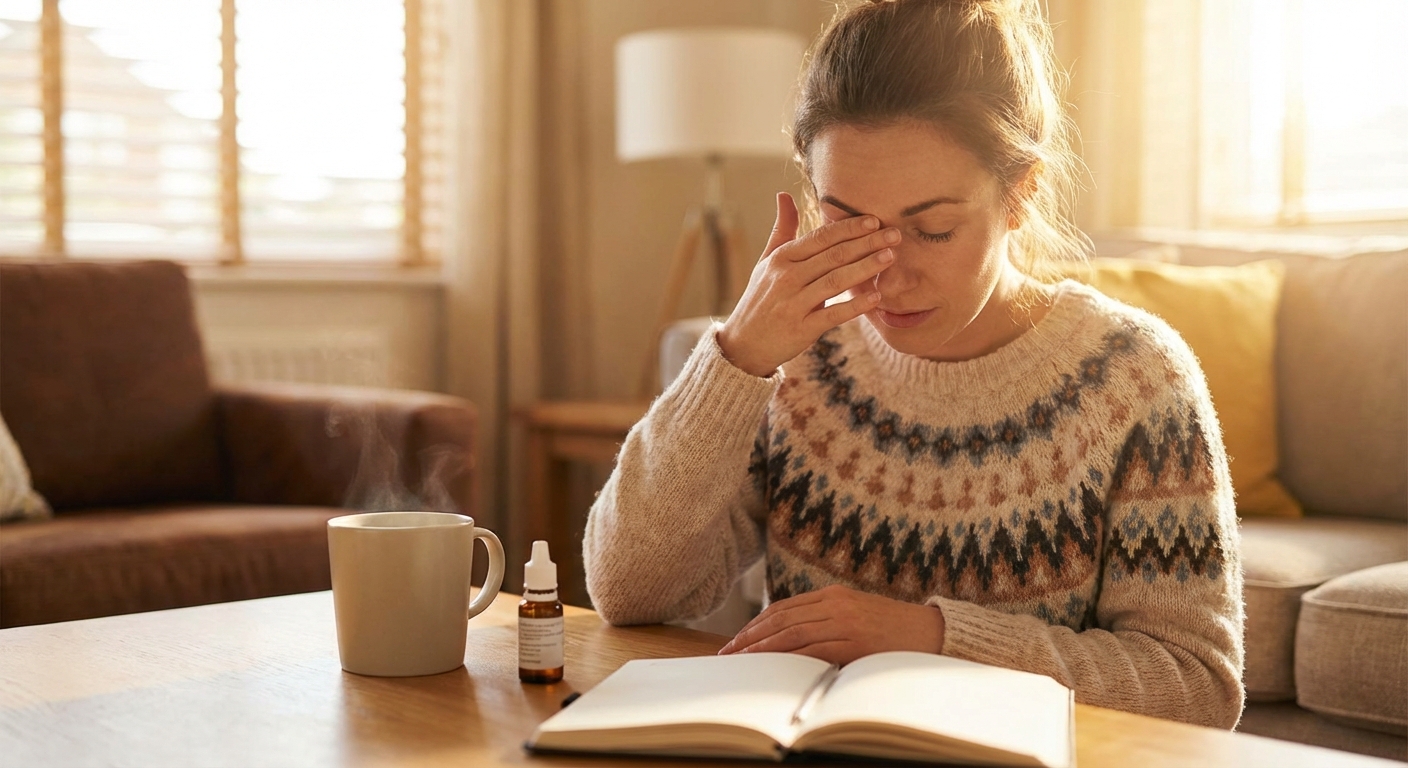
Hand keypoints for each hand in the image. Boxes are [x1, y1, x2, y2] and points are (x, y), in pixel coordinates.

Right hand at [716, 192, 898, 376]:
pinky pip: (833, 315)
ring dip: (866, 268)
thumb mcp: (766, 262)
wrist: (743, 345)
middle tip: (894, 235)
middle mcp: (787, 278)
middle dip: (867, 243)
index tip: (874, 220)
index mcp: (781, 258)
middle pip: (833, 256)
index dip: (849, 227)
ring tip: (891, 258)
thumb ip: (782, 229)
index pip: (821, 238)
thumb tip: (784, 194)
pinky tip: (876, 297)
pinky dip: (855, 305)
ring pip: (836, 281)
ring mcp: (794, 304)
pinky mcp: (801, 329)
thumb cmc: (760, 299)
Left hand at [717, 584, 945, 665]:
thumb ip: (828, 622)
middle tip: (727, 653)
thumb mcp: (858, 617)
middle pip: (781, 618)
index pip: (784, 608)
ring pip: (790, 632)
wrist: (933, 633)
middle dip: (750, 637)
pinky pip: (811, 648)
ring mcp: (844, 621)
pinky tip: (769, 665)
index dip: (756, 624)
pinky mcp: (854, 641)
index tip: (737, 640)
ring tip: (740, 660)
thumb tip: (792, 642)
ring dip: (760, 648)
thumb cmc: (895, 631)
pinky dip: (786, 656)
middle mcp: (835, 603)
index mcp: (834, 595)